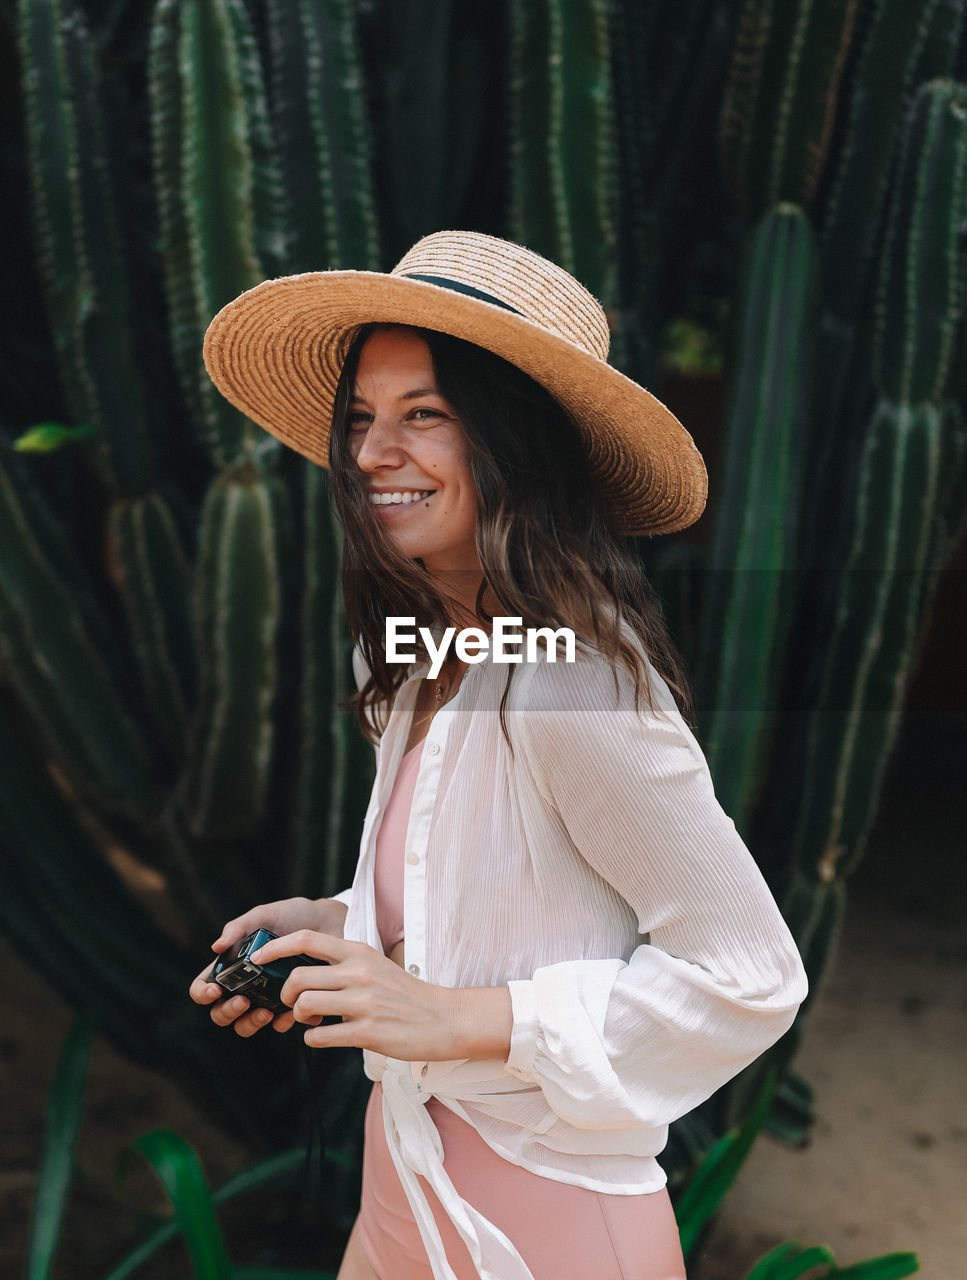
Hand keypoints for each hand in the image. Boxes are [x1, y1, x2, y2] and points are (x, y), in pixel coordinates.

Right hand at [188, 897, 347, 1037]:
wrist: (331, 922)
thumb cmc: (293, 915)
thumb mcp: (265, 915)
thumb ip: (239, 927)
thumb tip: (216, 947)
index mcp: (233, 965)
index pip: (204, 987)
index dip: (203, 993)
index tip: (215, 990)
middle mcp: (246, 985)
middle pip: (221, 1013)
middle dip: (227, 1013)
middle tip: (243, 1001)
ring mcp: (267, 997)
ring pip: (246, 1025)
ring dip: (251, 1024)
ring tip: (266, 1011)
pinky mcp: (292, 1005)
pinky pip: (282, 1024)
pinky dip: (285, 1022)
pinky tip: (295, 1010)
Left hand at [252, 930, 512, 1061]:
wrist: (445, 1018)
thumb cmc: (407, 994)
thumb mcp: (377, 966)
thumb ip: (344, 966)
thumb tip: (305, 974)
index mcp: (360, 952)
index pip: (308, 940)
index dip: (276, 947)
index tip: (258, 958)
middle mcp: (360, 973)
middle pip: (298, 977)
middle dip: (285, 994)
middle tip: (293, 1004)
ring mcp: (364, 1002)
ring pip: (305, 1005)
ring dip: (298, 1018)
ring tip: (309, 1022)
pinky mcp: (368, 1032)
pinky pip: (320, 1037)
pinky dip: (313, 1039)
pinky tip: (323, 1037)